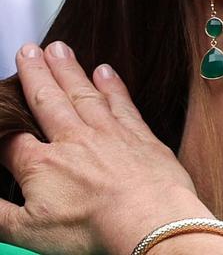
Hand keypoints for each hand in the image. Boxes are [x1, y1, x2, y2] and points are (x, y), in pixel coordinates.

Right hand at [0, 42, 214, 253]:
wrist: (149, 221)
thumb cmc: (93, 230)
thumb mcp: (28, 233)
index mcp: (42, 164)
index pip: (11, 140)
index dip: (2, 128)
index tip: (1, 114)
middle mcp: (74, 140)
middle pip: (47, 100)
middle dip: (35, 75)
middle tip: (27, 50)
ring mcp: (108, 133)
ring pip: (83, 94)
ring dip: (69, 70)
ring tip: (58, 48)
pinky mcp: (139, 135)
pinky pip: (121, 103)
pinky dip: (112, 86)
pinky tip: (105, 70)